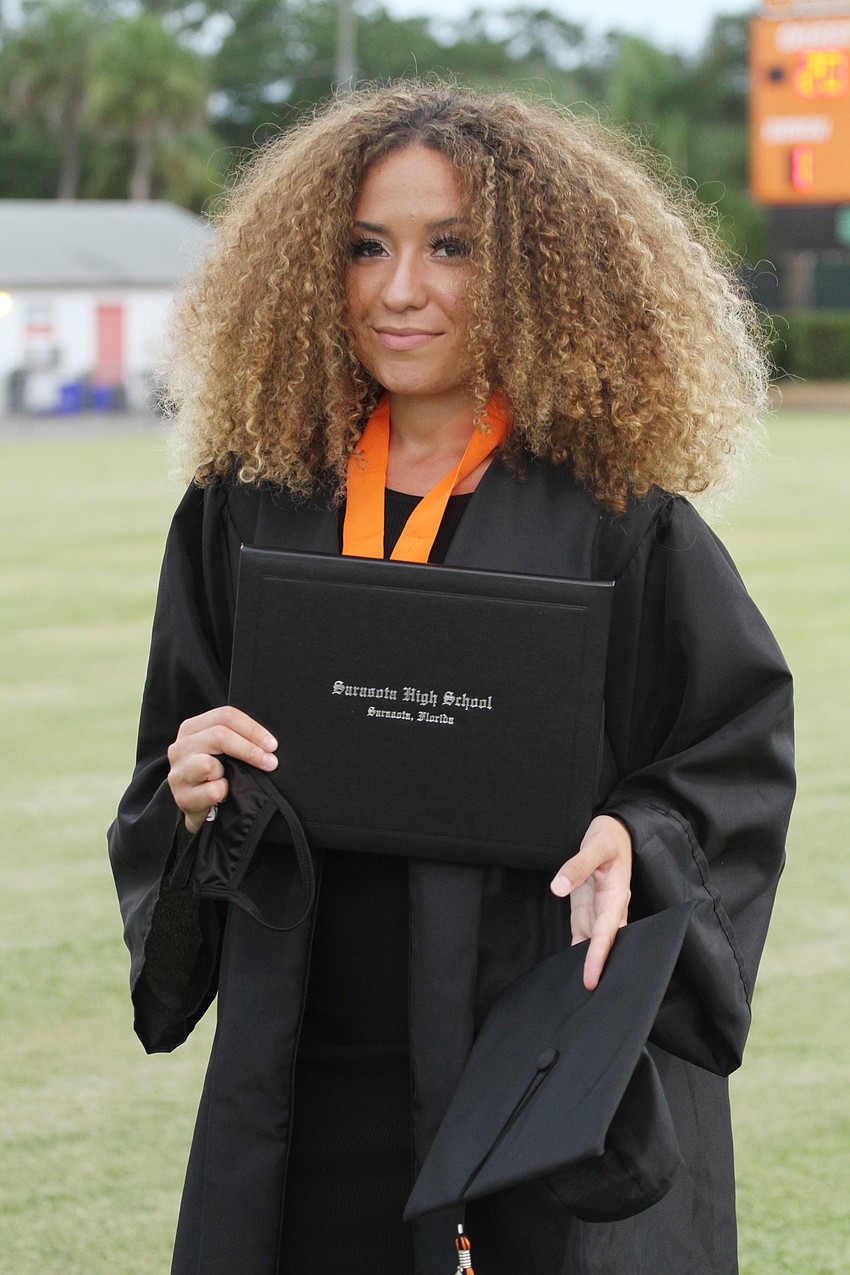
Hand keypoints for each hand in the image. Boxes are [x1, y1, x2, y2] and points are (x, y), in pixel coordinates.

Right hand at [166, 706, 277, 833]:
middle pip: (219, 735)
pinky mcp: (181, 796)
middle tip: (270, 762)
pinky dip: (224, 794)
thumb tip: (268, 742)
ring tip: (230, 779)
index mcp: (192, 728)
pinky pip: (213, 791)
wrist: (198, 807)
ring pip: (209, 764)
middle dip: (250, 749)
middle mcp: (180, 747)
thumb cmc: (214, 774)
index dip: (252, 729)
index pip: (225, 716)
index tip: (272, 744)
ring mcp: (178, 772)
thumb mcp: (221, 750)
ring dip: (229, 773)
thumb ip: (236, 737)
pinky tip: (222, 796)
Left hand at [550, 814, 631, 990]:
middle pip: (605, 945)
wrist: (613, 833)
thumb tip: (558, 887)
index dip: (599, 957)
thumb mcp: (595, 845)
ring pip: (594, 945)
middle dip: (599, 970)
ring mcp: (598, 912)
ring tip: (578, 994)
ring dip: (587, 965)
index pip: (607, 933)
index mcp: (616, 896)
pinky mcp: (587, 911)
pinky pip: (582, 936)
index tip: (592, 979)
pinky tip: (569, 970)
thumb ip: (577, 865)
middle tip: (588, 997)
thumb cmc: (609, 839)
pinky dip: (577, 953)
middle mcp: (609, 910)